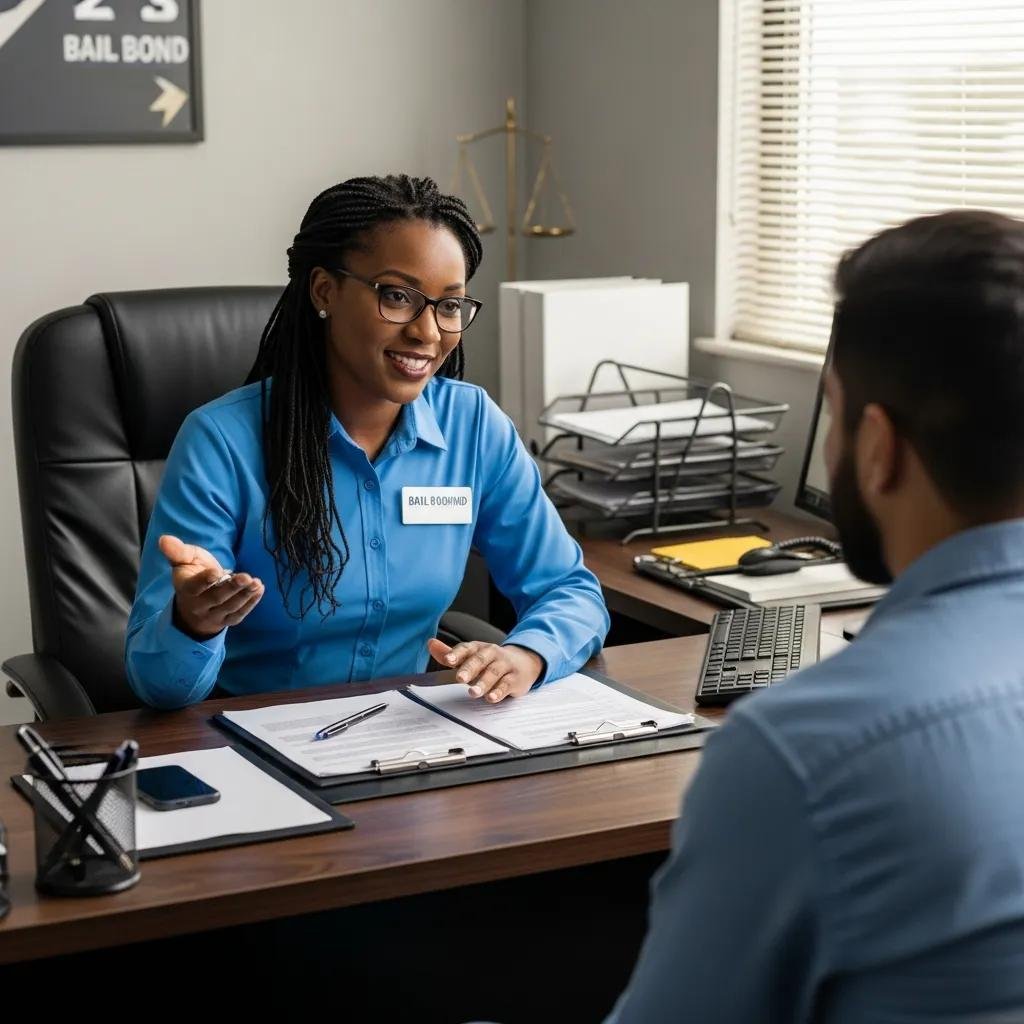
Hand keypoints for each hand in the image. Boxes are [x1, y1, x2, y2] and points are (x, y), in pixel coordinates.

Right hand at [158, 534, 263, 639]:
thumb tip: (164, 539)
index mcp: (186, 589)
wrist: (193, 605)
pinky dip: (250, 603)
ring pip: (229, 607)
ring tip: (256, 583)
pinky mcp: (226, 620)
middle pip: (216, 598)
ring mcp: (213, 615)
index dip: (205, 581)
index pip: (194, 587)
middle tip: (246, 577)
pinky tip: (259, 590)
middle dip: (232, 588)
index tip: (217, 572)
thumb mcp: (184, 561)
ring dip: (244, 595)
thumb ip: (177, 551)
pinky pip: (238, 615)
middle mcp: (198, 606)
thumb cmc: (192, 575)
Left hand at [426, 638, 543, 702]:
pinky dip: (499, 691)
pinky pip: (506, 684)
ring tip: (473, 692)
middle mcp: (492, 653)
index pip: (466, 648)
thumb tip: (431, 644)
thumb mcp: (471, 656)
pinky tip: (491, 698)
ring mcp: (505, 665)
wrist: (524, 662)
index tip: (447, 660)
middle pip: (480, 659)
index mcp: (478, 648)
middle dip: (469, 669)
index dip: (457, 654)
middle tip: (459, 678)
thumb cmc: (491, 661)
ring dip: (483, 682)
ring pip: (493, 672)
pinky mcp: (515, 678)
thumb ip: (451, 654)